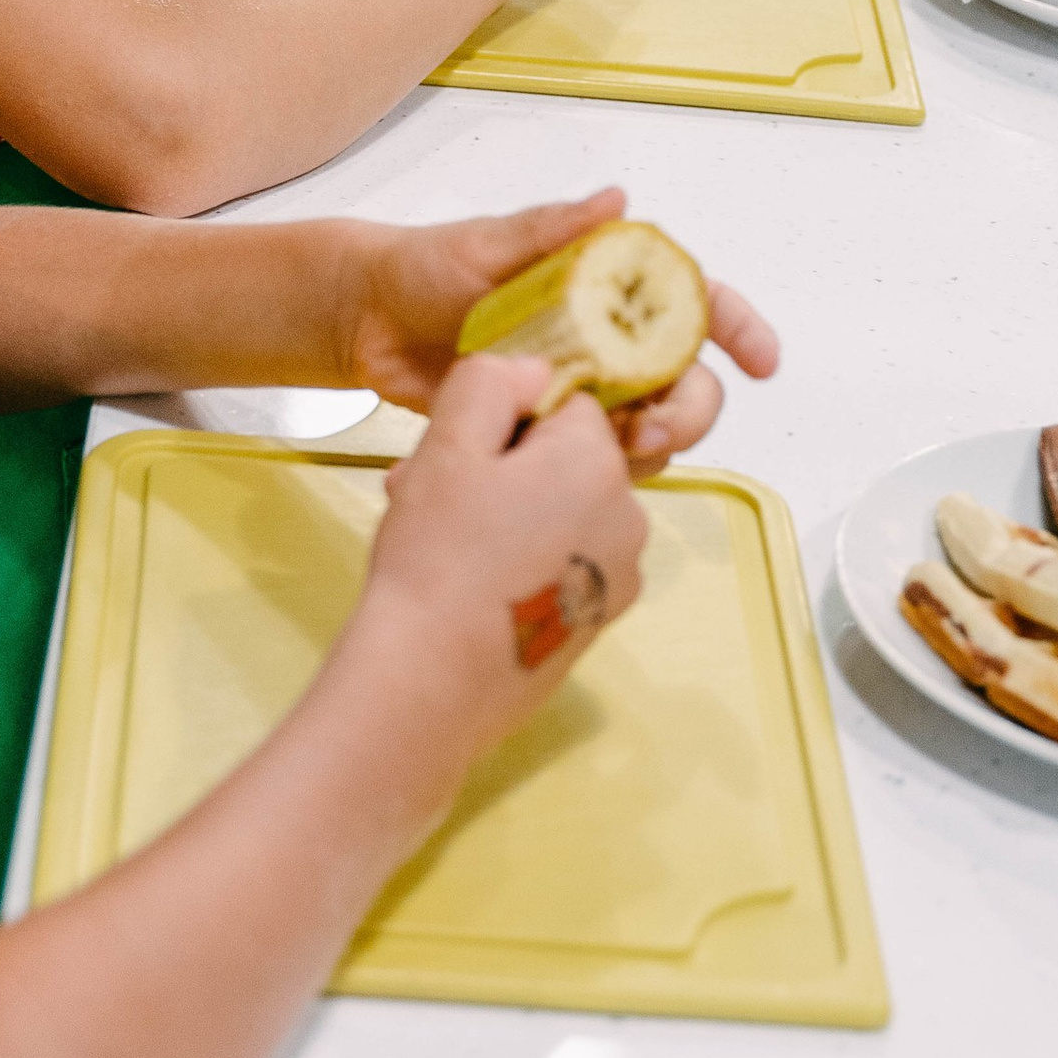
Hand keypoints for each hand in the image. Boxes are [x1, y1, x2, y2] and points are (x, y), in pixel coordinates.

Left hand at [337, 188, 780, 477]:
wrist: (366, 322)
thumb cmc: (426, 267)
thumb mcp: (486, 243)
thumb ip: (551, 228)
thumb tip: (616, 201)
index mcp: (608, 288)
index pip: (694, 303)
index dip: (739, 329)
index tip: (760, 361)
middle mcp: (608, 341)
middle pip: (685, 382)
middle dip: (688, 412)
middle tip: (648, 431)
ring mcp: (580, 391)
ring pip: (648, 432)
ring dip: (643, 451)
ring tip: (596, 458)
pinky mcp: (545, 433)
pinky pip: (590, 465)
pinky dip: (586, 478)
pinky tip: (548, 476)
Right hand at [353, 349, 651, 770]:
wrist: (428, 686)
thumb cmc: (435, 561)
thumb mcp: (447, 444)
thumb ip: (492, 381)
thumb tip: (531, 371)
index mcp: (598, 461)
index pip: (562, 403)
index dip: (503, 423)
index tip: (459, 456)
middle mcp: (628, 516)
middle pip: (564, 461)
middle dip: (504, 471)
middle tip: (438, 501)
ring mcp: (619, 576)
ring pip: (562, 514)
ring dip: (510, 517)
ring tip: (447, 547)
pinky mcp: (599, 622)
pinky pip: (566, 565)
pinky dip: (526, 565)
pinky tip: (475, 588)